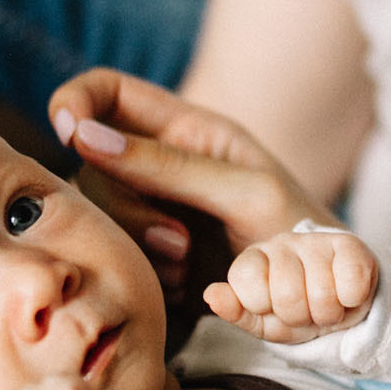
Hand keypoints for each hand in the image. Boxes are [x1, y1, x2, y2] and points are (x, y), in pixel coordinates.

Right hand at [49, 69, 338, 276]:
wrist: (320, 298)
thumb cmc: (298, 230)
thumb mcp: (245, 190)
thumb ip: (169, 164)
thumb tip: (84, 135)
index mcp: (186, 129)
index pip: (108, 91)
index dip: (76, 101)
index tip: (70, 133)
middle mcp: (159, 164)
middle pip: (93, 166)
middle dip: (127, 208)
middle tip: (180, 241)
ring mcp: (151, 210)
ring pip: (100, 216)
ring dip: (139, 247)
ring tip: (190, 263)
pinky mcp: (149, 254)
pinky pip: (115, 257)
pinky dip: (145, 274)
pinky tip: (187, 284)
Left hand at [205, 229, 378, 343]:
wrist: (340, 307)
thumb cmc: (295, 314)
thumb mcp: (263, 321)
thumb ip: (235, 310)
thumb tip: (211, 295)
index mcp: (254, 260)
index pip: (246, 281)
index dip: (263, 308)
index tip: (273, 311)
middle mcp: (282, 243)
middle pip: (288, 294)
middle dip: (300, 317)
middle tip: (306, 313)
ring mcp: (316, 241)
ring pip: (322, 293)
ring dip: (328, 313)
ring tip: (326, 306)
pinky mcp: (351, 244)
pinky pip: (353, 282)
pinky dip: (353, 301)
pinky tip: (347, 295)